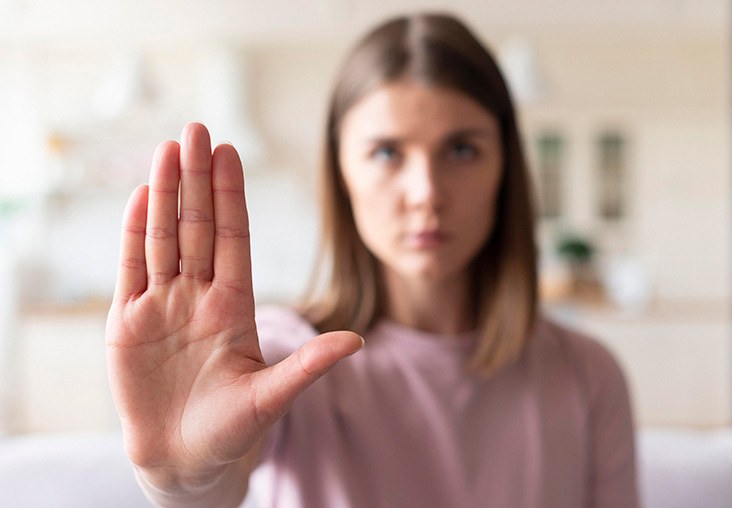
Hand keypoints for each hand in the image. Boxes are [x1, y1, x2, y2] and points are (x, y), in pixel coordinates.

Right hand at [106, 123, 361, 493]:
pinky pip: (131, 268)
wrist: (184, 460)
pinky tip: (140, 196)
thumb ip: (308, 366)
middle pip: (197, 226)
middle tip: (197, 129)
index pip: (233, 238)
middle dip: (196, 179)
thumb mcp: (271, 398)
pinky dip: (133, 232)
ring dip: (165, 194)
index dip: (231, 195)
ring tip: (167, 149)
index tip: (231, 153)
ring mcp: (162, 305)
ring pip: (163, 237)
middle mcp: (199, 296)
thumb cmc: (231, 431)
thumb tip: (358, 342)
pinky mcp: (127, 322)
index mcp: (234, 305)